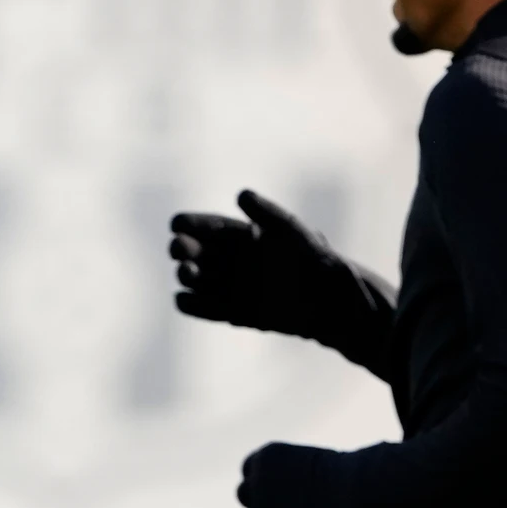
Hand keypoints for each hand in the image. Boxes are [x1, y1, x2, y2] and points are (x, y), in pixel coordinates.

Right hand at [170, 190, 342, 338]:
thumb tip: (241, 195)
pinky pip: (208, 308)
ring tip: (184, 271)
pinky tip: (181, 300)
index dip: (192, 224)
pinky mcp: (236, 312)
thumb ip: (266, 213)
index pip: (211, 227)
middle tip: (176, 247)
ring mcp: (233, 286)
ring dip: (187, 275)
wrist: (330, 298)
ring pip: (200, 280)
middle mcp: (234, 260)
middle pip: (200, 252)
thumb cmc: (312, 257)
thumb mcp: (290, 230)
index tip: (176, 224)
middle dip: (184, 249)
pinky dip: (193, 306)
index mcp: (243, 236)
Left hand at [237, 442, 349, 507]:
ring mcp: (261, 504)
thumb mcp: (310, 466)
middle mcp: (257, 479)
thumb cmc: (343, 475)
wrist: (355, 490)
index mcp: (266, 456)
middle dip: (260, 500)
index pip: (249, 469)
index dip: (261, 480)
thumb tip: (276, 500)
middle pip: (244, 494)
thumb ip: (285, 478)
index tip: (276, 489)